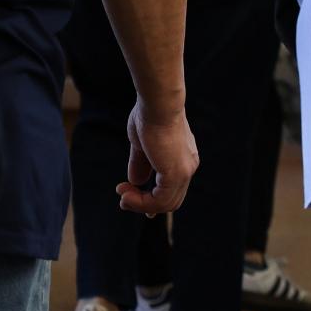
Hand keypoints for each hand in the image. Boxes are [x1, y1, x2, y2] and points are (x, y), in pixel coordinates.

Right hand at [120, 100, 197, 215]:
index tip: (129, 198)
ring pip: (165, 205)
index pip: (172, 189)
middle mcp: (188, 167)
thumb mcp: (142, 145)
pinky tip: (126, 194)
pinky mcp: (176, 174)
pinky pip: (160, 202)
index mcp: (183, 159)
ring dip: (139, 205)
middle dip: (143, 203)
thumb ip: (141, 164)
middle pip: (169, 201)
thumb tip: (136, 182)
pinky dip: (141, 203)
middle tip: (122, 195)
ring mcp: (184, 172)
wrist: (157, 105)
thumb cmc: (149, 117)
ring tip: (122, 195)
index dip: (152, 200)